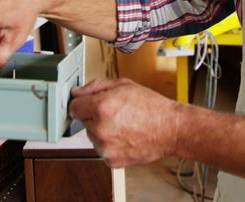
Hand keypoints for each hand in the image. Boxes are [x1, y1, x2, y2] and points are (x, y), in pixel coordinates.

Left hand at [68, 79, 183, 167]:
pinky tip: (126, 137)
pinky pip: (103, 149)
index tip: (90, 105)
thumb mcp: (123, 85)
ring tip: (124, 126)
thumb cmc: (151, 107)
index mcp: (101, 107)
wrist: (170, 129)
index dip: (83, 104)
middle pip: (84, 122)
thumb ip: (95, 86)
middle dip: (95, 117)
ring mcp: (105, 147)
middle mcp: (100, 128)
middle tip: (117, 113)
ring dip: (103, 131)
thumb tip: (77, 92)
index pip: (73, 107)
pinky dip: (111, 145)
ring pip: (93, 137)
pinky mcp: (111, 160)